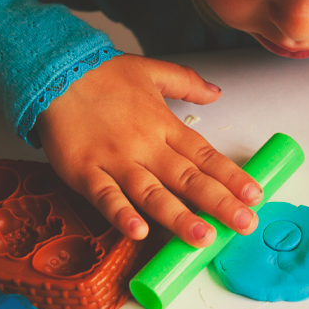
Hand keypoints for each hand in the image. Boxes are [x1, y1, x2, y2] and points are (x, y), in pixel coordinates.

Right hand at [35, 54, 262, 246]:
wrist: (53, 70)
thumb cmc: (102, 74)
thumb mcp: (151, 70)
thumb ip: (187, 83)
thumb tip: (216, 92)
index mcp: (164, 126)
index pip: (205, 156)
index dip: (232, 177)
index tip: (254, 196)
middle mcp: (145, 146)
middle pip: (188, 179)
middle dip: (219, 204)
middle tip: (244, 225)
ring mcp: (115, 161)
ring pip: (152, 194)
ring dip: (178, 217)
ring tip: (202, 238)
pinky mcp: (85, 172)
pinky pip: (105, 197)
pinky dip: (121, 214)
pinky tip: (139, 232)